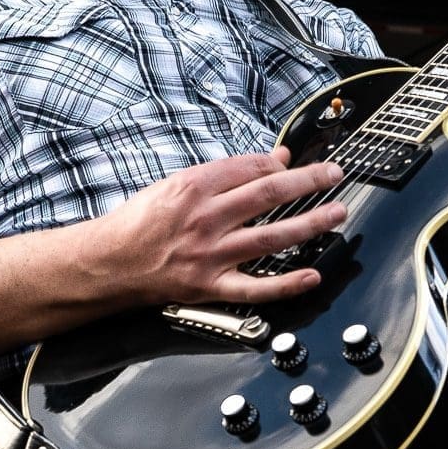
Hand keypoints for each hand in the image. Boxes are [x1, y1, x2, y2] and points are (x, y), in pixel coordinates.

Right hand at [103, 147, 346, 306]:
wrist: (109, 263)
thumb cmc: (141, 221)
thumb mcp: (176, 183)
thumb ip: (225, 173)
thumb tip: (273, 160)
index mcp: (195, 187)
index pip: (252, 168)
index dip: (282, 164)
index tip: (299, 163)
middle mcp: (206, 219)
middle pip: (270, 195)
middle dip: (310, 182)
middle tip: (336, 175)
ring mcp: (211, 255)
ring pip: (272, 237)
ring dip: (311, 224)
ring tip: (337, 213)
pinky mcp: (211, 286)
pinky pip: (256, 287)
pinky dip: (287, 284)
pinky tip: (312, 275)